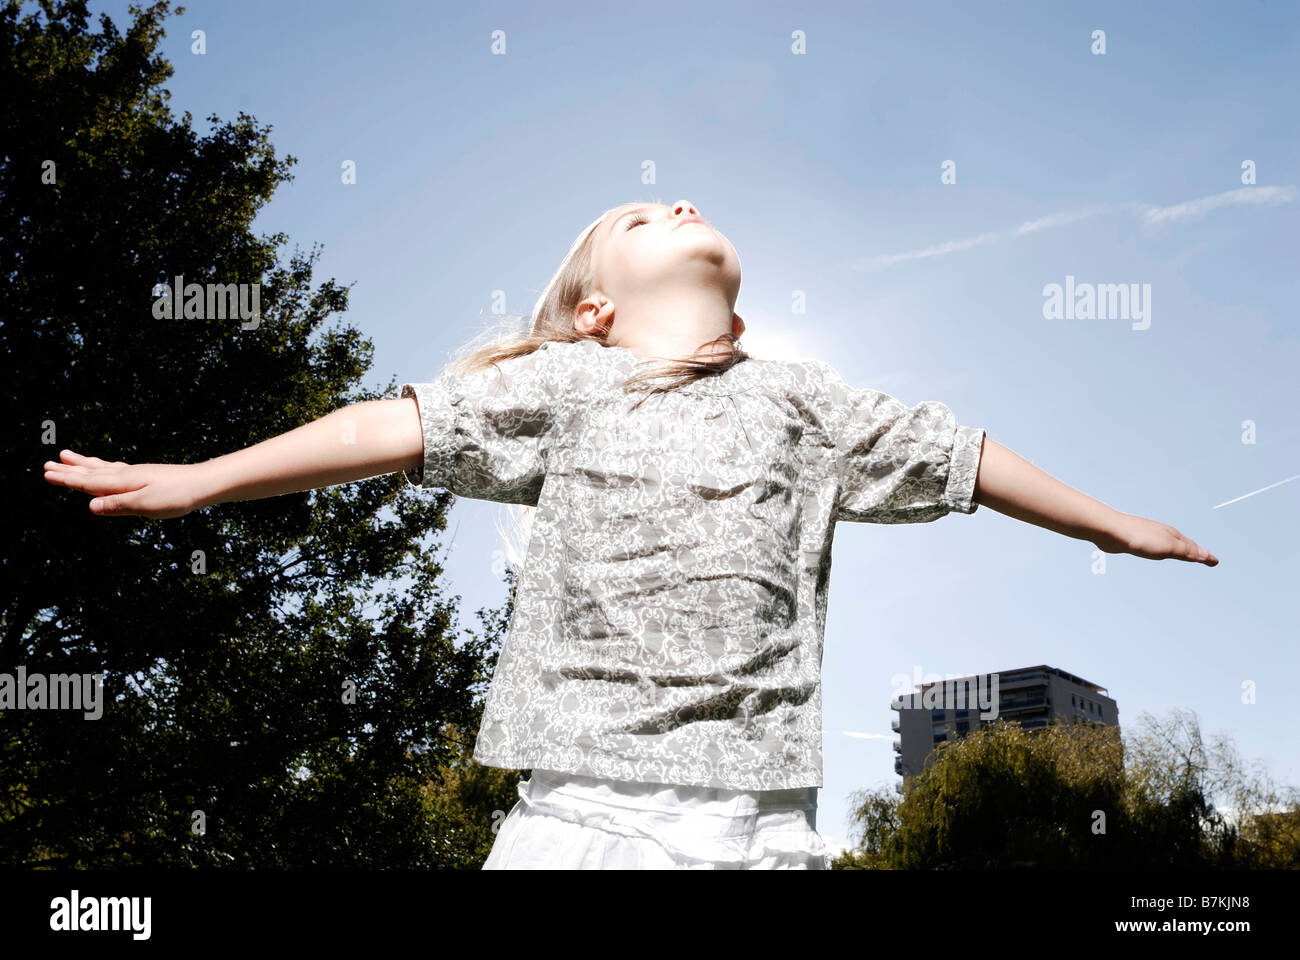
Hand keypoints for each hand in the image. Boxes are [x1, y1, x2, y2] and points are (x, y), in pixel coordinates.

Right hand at [43, 449, 203, 518]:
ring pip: (102, 468)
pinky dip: (103, 467)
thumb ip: (117, 505)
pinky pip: (116, 470)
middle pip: (91, 472)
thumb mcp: (145, 505)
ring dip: (83, 464)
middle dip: (69, 470)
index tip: (46, 474)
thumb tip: (89, 506)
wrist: (204, 483)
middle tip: (46, 464)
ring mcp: (136, 473)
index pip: (88, 482)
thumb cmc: (177, 496)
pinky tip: (104, 467)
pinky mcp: (145, 475)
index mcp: (123, 482)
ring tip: (66, 455)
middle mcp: (126, 474)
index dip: (67, 479)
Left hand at [1092, 512, 1218, 565]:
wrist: (1110, 530)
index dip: (1205, 556)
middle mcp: (1162, 533)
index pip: (1194, 548)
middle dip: (1195, 551)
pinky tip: (1154, 550)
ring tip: (1183, 553)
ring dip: (1178, 549)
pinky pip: (1154, 546)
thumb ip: (1187, 551)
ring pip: (1168, 544)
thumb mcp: (1168, 547)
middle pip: (1183, 544)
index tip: (1215, 562)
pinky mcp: (1136, 539)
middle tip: (1204, 557)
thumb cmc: (1138, 537)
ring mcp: (1149, 535)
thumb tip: (1207, 555)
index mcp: (1172, 535)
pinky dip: (1162, 549)